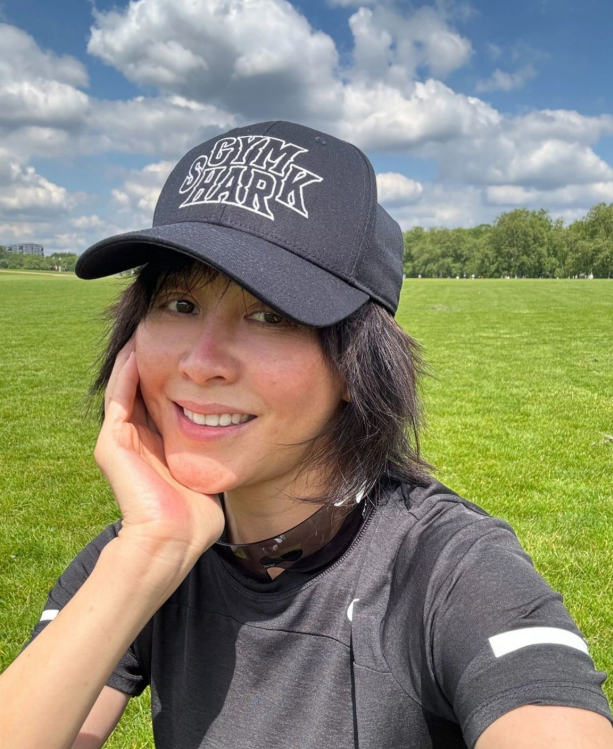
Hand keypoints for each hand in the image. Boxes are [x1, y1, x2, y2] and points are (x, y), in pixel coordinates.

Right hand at [94, 339, 224, 568]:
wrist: (174, 540)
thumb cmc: (196, 515)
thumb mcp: (208, 471)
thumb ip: (215, 452)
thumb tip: (243, 435)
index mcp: (156, 446)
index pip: (160, 401)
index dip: (172, 375)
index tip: (187, 352)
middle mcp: (136, 439)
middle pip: (141, 389)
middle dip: (154, 360)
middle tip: (164, 330)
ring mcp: (121, 440)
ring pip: (125, 387)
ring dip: (136, 358)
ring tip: (147, 328)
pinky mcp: (113, 442)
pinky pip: (119, 396)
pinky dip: (127, 371)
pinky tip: (137, 347)